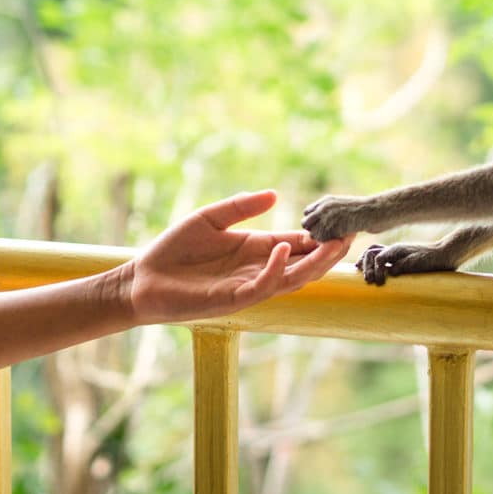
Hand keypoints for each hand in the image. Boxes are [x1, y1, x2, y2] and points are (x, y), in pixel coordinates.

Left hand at [126, 190, 352, 323]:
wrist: (142, 279)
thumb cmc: (174, 249)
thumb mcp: (210, 218)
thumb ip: (241, 206)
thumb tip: (274, 193)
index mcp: (255, 250)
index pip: (296, 244)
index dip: (319, 236)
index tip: (341, 224)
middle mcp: (257, 270)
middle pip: (303, 264)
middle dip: (327, 252)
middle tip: (350, 236)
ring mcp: (247, 286)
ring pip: (291, 279)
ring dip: (313, 264)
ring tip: (333, 245)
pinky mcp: (232, 299)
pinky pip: (262, 286)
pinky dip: (275, 270)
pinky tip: (283, 250)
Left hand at [301, 194, 370, 241]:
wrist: (377, 211)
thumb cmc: (366, 211)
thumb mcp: (345, 205)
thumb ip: (332, 211)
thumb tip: (323, 222)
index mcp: (326, 200)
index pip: (307, 213)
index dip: (313, 222)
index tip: (322, 228)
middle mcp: (324, 207)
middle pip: (306, 223)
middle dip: (313, 231)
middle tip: (325, 237)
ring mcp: (328, 217)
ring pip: (312, 233)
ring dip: (320, 239)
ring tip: (333, 240)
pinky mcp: (334, 227)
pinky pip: (322, 240)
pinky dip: (327, 244)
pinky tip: (338, 242)